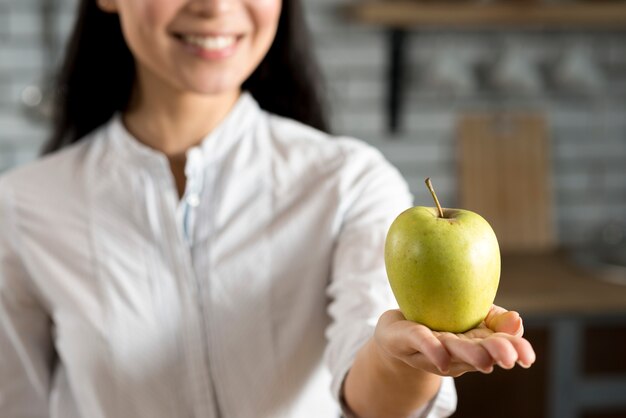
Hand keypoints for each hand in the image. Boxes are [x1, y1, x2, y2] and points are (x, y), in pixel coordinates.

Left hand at [373, 305, 535, 376]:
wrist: (395, 334)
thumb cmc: (439, 320)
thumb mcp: (471, 314)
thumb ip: (494, 317)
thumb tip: (517, 318)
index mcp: (475, 342)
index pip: (499, 345)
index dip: (515, 350)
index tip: (528, 357)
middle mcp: (457, 351)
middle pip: (479, 353)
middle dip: (494, 355)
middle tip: (509, 358)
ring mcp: (434, 348)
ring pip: (454, 350)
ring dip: (469, 355)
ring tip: (484, 360)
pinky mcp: (410, 340)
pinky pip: (422, 341)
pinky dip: (432, 349)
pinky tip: (442, 357)